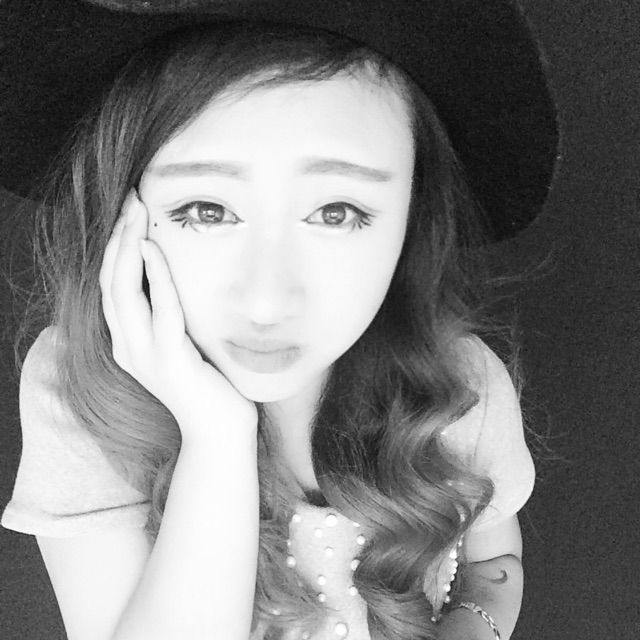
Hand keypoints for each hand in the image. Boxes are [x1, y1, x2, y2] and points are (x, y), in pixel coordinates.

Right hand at [99, 189, 257, 441]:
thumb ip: (170, 315)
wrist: (220, 431)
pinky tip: (155, 250)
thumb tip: (174, 277)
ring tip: (137, 213)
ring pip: (123, 291)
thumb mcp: (182, 344)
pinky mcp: (170, 362)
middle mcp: (128, 346)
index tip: (129, 210)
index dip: (116, 245)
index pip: (112, 283)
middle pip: (110, 280)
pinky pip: (159, 312)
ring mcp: (145, 356)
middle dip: (118, 236)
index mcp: (128, 341)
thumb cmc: (208, 384)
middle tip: (131, 198)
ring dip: (128, 248)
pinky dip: (156, 278)